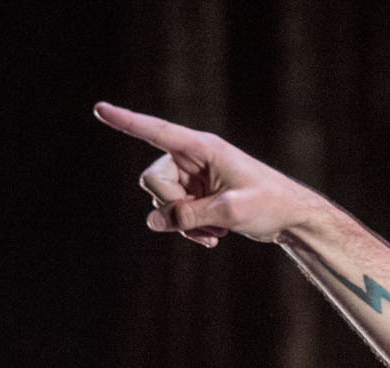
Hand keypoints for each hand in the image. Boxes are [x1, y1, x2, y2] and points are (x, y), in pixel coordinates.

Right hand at [94, 102, 310, 247]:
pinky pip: (175, 214)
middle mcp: (193, 158)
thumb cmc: (270, 204)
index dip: (126, 121)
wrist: (291, 218)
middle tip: (202, 221)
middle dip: (171, 207)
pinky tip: (215, 237)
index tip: (98, 108)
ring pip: (162, 202)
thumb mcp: (230, 211)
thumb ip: (189, 215)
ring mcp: (193, 178)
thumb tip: (152, 222)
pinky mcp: (197, 196)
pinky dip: (189, 228)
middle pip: (153, 181)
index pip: (157, 132)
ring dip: (183, 223)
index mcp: (203, 148)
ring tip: (215, 232)